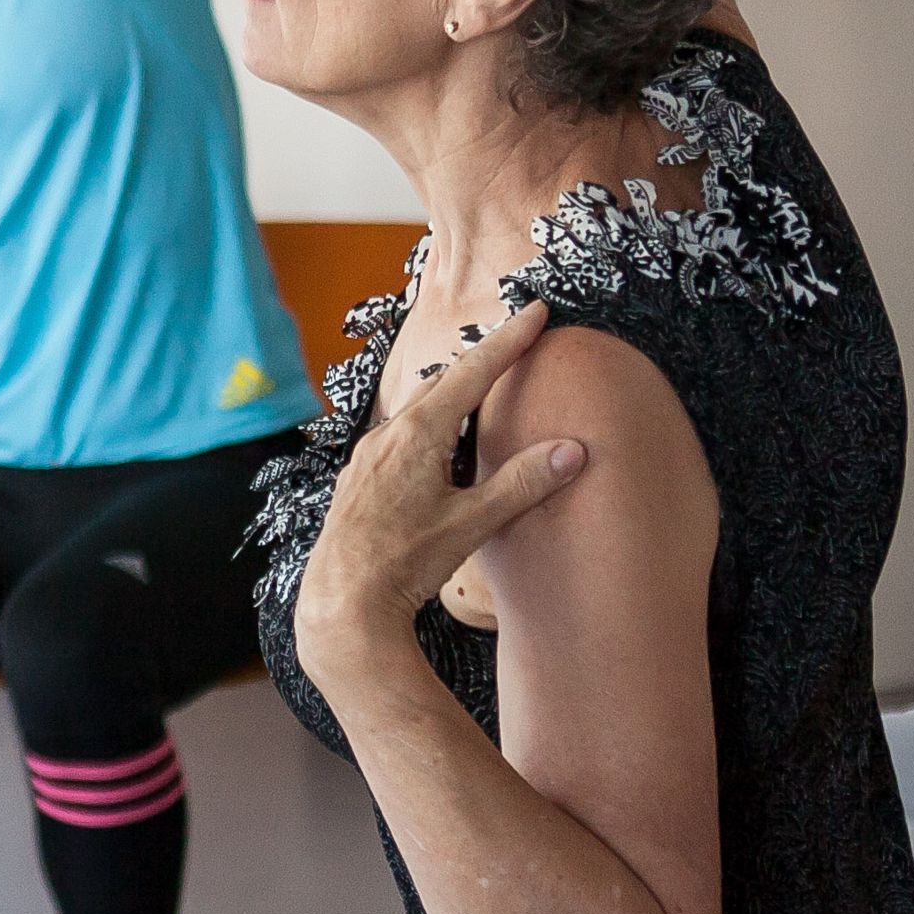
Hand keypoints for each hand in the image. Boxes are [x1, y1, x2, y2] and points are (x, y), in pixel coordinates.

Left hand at [295, 303, 589, 670]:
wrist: (341, 602)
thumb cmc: (405, 562)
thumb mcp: (472, 523)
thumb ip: (521, 483)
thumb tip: (572, 450)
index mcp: (419, 433)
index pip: (474, 371)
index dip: (511, 340)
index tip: (538, 310)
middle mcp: (388, 434)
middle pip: (443, 383)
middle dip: (482, 361)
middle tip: (515, 343)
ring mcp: (368, 457)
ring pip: (417, 409)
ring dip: (451, 395)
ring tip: (481, 392)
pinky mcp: (359, 480)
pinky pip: (399, 436)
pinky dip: (428, 426)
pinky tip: (437, 449)